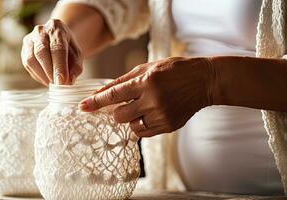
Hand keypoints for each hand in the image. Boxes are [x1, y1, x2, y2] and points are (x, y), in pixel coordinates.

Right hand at [21, 19, 82, 85]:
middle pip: (41, 52)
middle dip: (50, 71)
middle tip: (58, 85)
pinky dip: (38, 75)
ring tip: (53, 83)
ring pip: (31, 60)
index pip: (57, 47)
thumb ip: (75, 67)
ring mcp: (29, 39)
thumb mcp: (77, 55)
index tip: (62, 81)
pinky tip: (46, 79)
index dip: (59, 66)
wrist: (57, 38)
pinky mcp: (24, 50)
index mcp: (57, 28)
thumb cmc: (68, 47)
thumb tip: (68, 82)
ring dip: (43, 76)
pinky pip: (28, 65)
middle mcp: (40, 31)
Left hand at [79, 57, 214, 136]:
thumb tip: (99, 92)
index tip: (82, 107)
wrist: (204, 81)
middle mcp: (153, 100)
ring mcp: (162, 116)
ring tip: (143, 106)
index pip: (114, 95)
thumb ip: (122, 81)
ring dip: (131, 118)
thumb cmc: (173, 70)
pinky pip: (144, 132)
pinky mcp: (168, 126)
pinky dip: (141, 124)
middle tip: (126, 103)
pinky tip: (151, 113)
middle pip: (119, 116)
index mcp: (146, 82)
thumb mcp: (147, 68)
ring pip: (131, 126)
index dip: (96, 102)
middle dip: (117, 111)